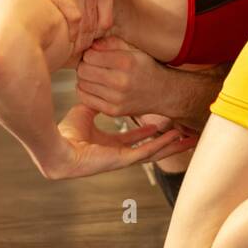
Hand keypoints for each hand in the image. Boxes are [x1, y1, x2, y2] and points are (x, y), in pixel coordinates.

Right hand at [9, 0, 113, 55]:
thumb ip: (97, 3)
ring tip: (69, 46)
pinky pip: (73, 22)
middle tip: (75, 48)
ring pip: (85, 27)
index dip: (94, 36)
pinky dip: (70, 34)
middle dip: (84, 41)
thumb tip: (104, 32)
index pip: (105, 23)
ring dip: (78, 41)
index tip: (83, 40)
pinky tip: (63, 36)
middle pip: (94, 27)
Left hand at [40, 104, 196, 178]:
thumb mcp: (85, 111)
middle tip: (186, 135)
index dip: (149, 133)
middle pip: (152, 147)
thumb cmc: (66, 133)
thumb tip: (98, 87)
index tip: (161, 125)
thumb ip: (95, 102)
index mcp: (111, 145)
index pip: (136, 139)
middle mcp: (120, 153)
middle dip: (169, 142)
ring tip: (190, 139)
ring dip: (172, 146)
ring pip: (155, 152)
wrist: (58, 146)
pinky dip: (162, 145)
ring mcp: (123, 158)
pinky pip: (147, 151)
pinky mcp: (122, 159)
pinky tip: (175, 138)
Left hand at [76, 34, 177, 116]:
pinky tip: (94, 87)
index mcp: (126, 62)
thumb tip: (91, 45)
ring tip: (94, 76)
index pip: (90, 56)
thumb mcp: (133, 50)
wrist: (163, 92)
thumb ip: (111, 43)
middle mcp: (121, 81)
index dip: (89, 54)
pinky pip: (85, 99)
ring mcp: (116, 98)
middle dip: (84, 65)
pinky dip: (85, 91)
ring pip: (82, 84)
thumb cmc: (146, 68)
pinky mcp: (113, 111)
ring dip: (84, 78)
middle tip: (91, 65)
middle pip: (83, 70)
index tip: (94, 55)